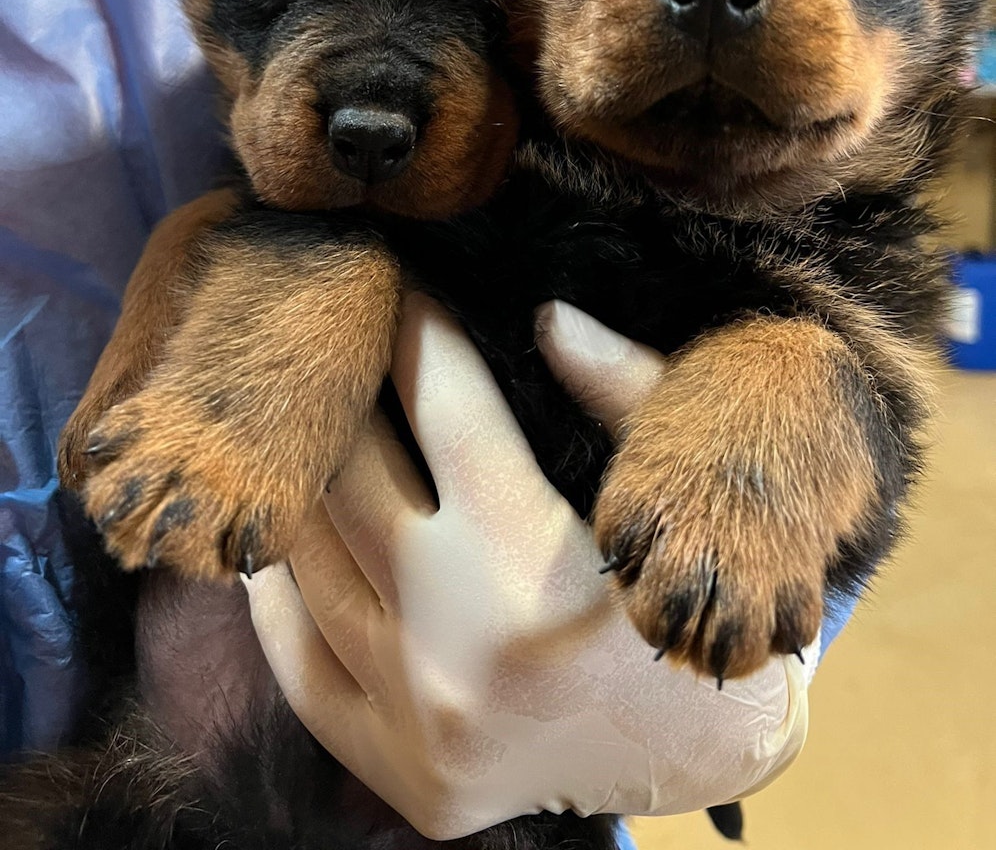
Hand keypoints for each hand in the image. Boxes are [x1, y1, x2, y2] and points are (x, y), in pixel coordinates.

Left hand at [246, 296, 815, 838]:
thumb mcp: (682, 480)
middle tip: (347, 343)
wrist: (713, 759)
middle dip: (350, 388)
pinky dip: (279, 593)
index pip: (442, 401)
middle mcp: (458, 641)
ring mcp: (417, 717)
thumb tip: (543, 314)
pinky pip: (297, 664)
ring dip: (305, 479)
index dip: (416, 327)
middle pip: (353, 471)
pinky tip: (290, 540)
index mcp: (535, 558)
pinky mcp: (400, 773)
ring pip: (307, 561)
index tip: (402, 290)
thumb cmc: (701, 594)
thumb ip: (622, 387)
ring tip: (317, 428)